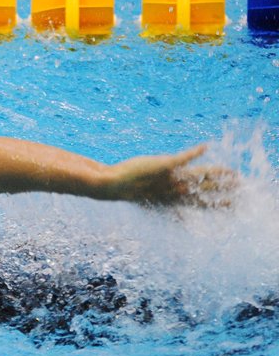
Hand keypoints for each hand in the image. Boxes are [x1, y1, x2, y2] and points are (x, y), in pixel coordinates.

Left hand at [105, 144, 237, 206]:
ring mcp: (171, 178)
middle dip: (226, 189)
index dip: (219, 203)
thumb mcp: (152, 199)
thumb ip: (169, 200)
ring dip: (217, 173)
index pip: (202, 203)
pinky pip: (182, 157)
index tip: (234, 203)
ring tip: (233, 172)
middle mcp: (175, 190)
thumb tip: (178, 209)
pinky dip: (194, 152)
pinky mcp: (164, 165)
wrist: (113, 186)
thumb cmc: (130, 191)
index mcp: (174, 199)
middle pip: (206, 190)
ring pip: (200, 175)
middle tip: (242, 186)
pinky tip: (205, 146)